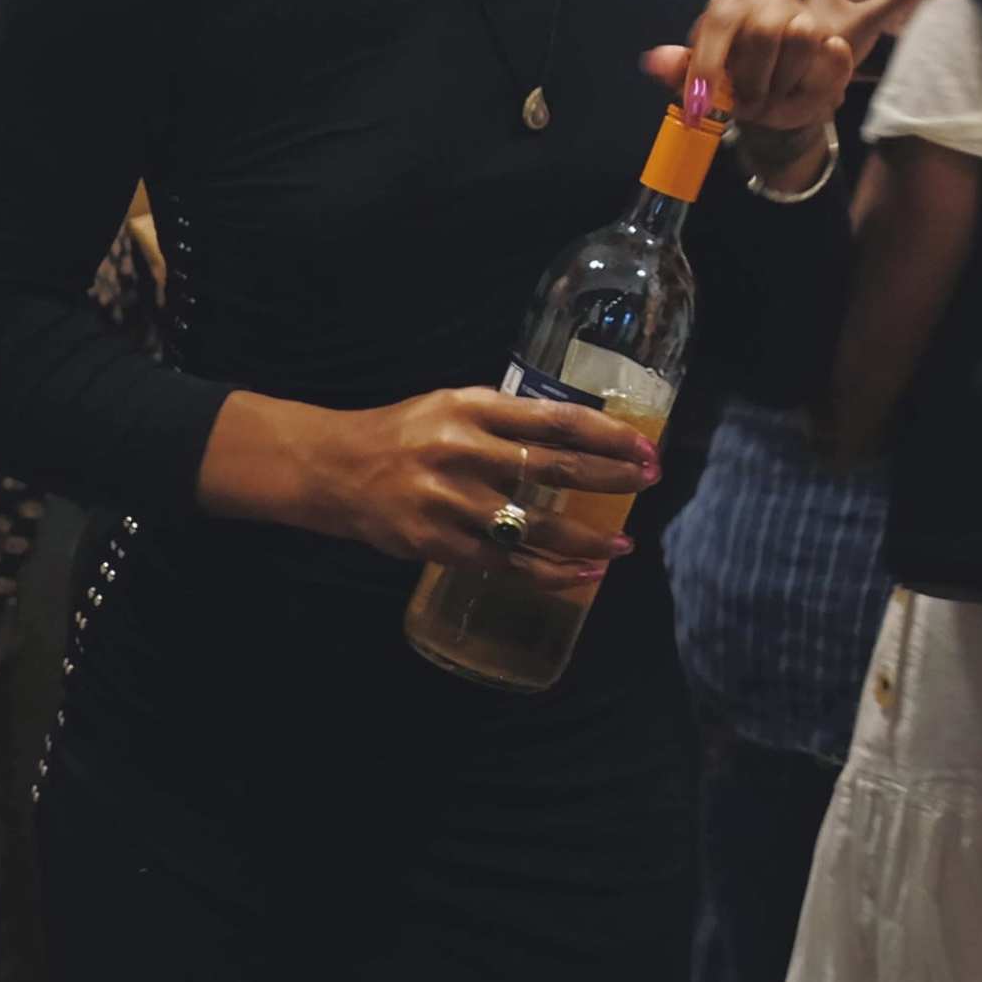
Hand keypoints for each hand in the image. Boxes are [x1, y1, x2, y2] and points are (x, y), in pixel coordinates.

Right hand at [277, 386, 661, 579]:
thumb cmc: (403, 433)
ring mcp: (449, 501)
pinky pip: (505, 564)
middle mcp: (463, 451)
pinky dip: (549, 574)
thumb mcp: (451, 405)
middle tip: (649, 484)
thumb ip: (506, 420)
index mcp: (472, 408)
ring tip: (623, 545)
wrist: (332, 469)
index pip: (556, 420)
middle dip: (611, 478)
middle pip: (555, 469)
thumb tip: (575, 436)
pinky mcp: (436, 543)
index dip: (607, 435)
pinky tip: (582, 576)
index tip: (643, 446)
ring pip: (535, 527)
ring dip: (587, 539)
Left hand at [644, 0, 938, 147]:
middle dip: (752, 81)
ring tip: (771, 100)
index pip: (720, 21)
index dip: (709, 64)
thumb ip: (679, 71)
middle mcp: (772, 0)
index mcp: (731, 4)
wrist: (777, 96)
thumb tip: (655, 61)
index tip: (700, 104)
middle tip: (747, 108)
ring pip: (803, 39)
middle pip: (764, 32)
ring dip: (783, 83)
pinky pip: (834, 56)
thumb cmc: (735, 81)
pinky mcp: (834, 41)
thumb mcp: (702, 82)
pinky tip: (801, 93)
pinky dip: (819, 81)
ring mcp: (806, 17)